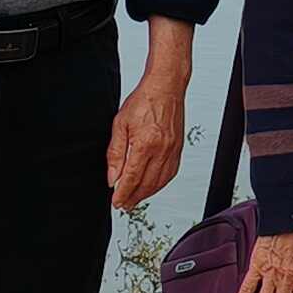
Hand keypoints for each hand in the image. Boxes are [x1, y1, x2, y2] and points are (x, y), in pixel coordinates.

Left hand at [107, 79, 183, 208]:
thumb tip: (112, 177)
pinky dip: (160, 184)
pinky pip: (170, 174)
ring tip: (135, 199)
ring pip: (160, 182)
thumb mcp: (120, 124)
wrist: (166, 87)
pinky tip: (152, 186)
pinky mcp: (179, 149)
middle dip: (134, 198)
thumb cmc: (144, 101)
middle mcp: (162, 149)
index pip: (132, 178)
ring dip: (147, 194)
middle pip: (147, 184)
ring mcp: (173, 150)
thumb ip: (115, 153)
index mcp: (146, 143)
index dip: (123, 193)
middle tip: (123, 205)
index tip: (116, 202)